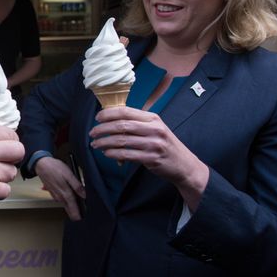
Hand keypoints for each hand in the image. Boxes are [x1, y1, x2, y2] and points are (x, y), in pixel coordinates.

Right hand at [35, 157, 85, 220]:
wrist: (41, 164)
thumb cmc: (55, 168)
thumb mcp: (69, 174)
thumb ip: (77, 186)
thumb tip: (84, 195)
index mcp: (65, 193)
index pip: (73, 209)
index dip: (77, 215)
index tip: (81, 219)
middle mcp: (59, 197)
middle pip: (69, 209)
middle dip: (75, 212)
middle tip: (81, 214)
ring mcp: (55, 195)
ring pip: (65, 204)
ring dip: (70, 205)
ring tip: (77, 205)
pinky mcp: (52, 192)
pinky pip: (61, 199)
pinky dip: (65, 199)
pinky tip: (68, 195)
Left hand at [89, 106, 208, 209]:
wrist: (184, 165)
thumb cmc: (165, 145)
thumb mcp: (155, 128)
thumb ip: (137, 123)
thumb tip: (111, 120)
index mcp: (153, 118)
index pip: (126, 112)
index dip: (108, 114)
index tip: (97, 118)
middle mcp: (154, 129)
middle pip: (121, 125)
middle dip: (103, 129)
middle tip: (92, 133)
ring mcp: (153, 144)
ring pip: (122, 141)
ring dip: (104, 142)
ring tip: (95, 144)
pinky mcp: (151, 159)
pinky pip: (127, 155)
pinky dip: (113, 153)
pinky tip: (106, 153)